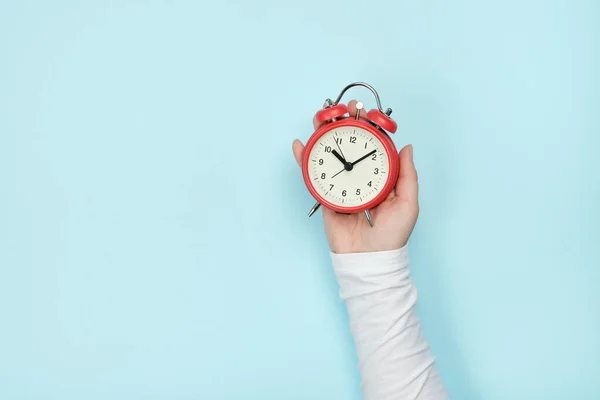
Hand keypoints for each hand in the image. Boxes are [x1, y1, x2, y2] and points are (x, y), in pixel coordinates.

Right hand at [293, 100, 418, 253]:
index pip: (373, 148)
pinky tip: (300, 146)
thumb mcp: (407, 203)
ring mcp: (341, 186)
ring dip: (323, 137)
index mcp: (380, 178)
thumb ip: (407, 175)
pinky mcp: (325, 197)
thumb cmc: (393, 235)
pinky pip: (313, 176)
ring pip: (330, 157)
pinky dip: (304, 161)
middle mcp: (360, 179)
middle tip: (344, 110)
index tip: (365, 113)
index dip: (368, 129)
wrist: (369, 259)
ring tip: (321, 120)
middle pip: (349, 147)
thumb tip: (407, 147)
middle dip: (344, 126)